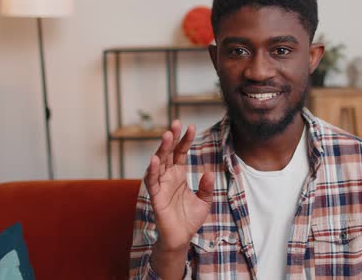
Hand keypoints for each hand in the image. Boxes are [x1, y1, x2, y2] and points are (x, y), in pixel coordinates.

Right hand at [145, 120, 214, 252]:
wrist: (181, 239)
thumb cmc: (189, 219)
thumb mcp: (204, 201)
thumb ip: (206, 187)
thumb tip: (208, 172)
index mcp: (179, 175)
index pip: (181, 153)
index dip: (185, 140)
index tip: (191, 126)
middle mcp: (168, 177)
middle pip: (168, 153)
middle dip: (172, 138)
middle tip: (176, 123)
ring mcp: (161, 185)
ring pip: (159, 163)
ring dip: (162, 149)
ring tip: (167, 135)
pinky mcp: (156, 197)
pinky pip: (152, 182)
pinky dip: (152, 170)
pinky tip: (155, 159)